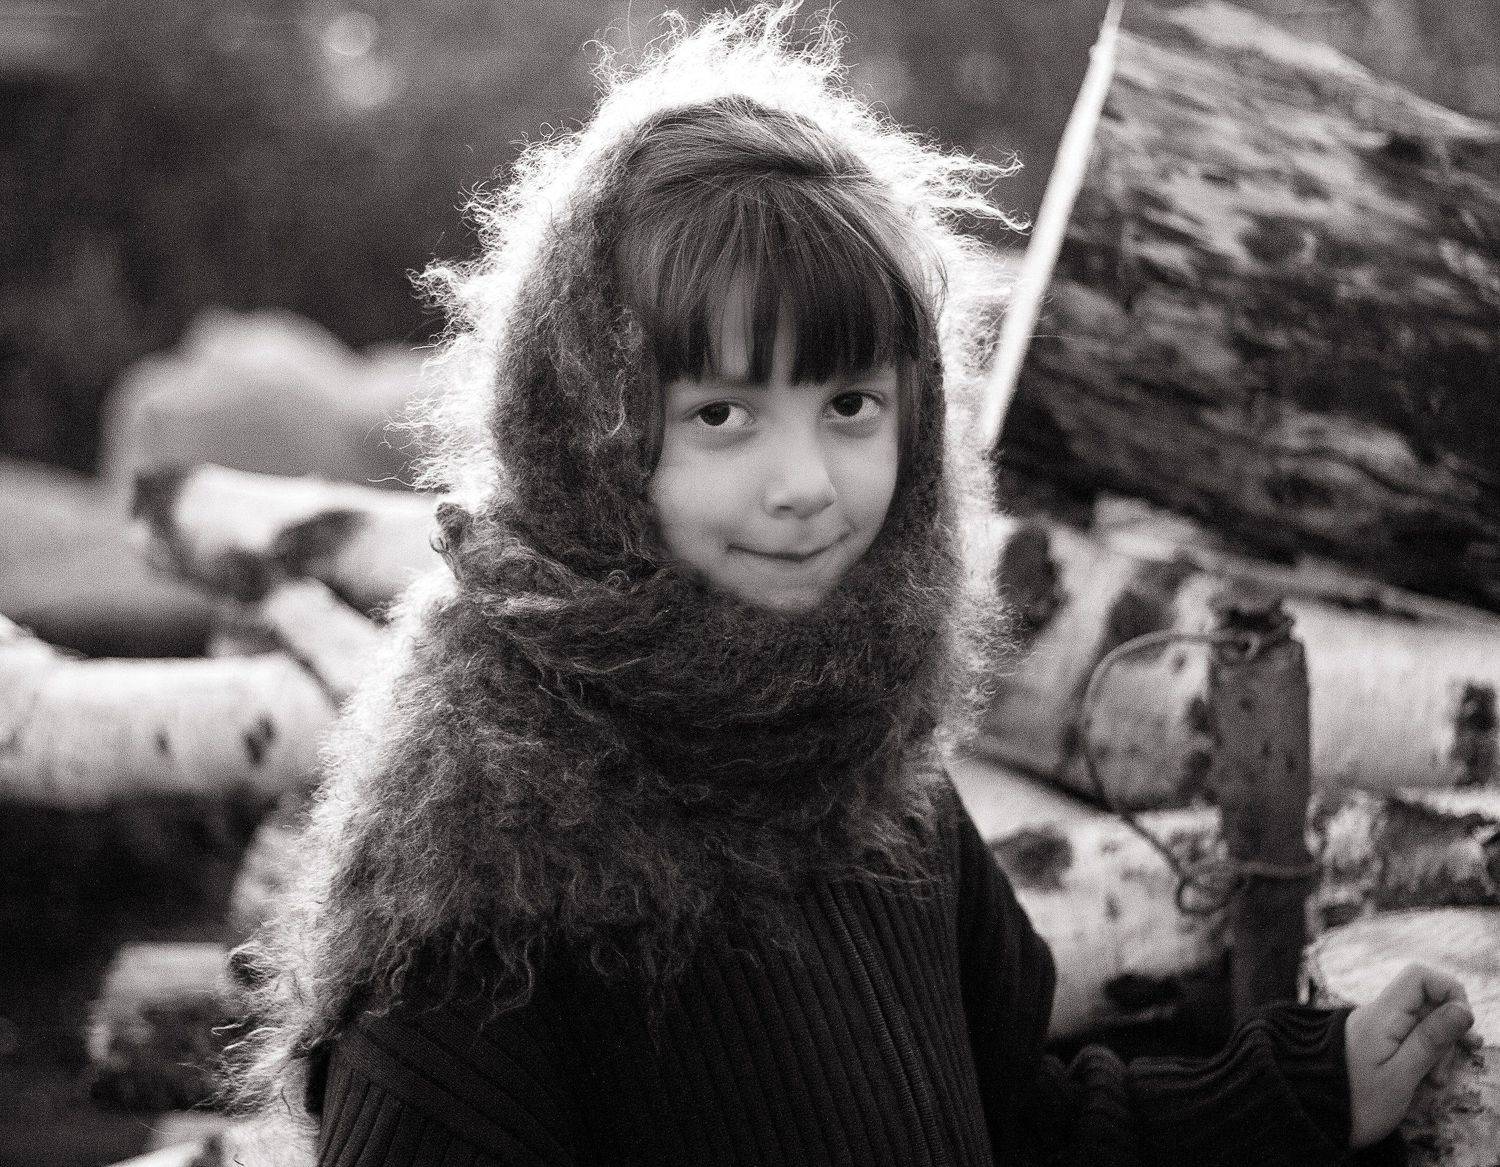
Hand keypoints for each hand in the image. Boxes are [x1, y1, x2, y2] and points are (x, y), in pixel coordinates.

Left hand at [1344, 963, 1480, 1147]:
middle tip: (1440, 1073)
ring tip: (1432, 1083)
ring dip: (1437, 1052)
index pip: (1419, 977)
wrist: (1320, 1115)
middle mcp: (1378, 1014)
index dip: (1449, 993)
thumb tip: (1463, 1009)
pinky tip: (1428, 1080)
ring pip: (1424, 1025)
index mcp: (1381, 1016)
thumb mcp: (1401, 1075)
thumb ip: (1431, 1040)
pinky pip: (1412, 1040)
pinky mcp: (1381, 1043)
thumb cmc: (1360, 1102)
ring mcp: (1379, 1028)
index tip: (1462, 1028)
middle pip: (1427, 1004)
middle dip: (1445, 1035)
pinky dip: (1426, 1058)